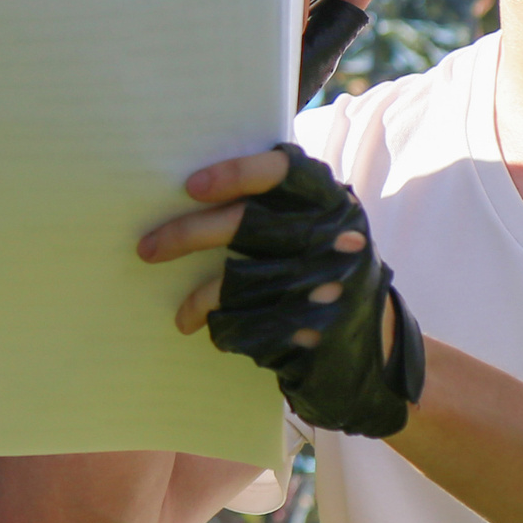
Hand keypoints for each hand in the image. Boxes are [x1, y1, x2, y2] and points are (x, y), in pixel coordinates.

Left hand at [139, 144, 424, 437]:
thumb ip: (281, 204)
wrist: (376, 351)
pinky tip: (213, 330)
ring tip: (182, 311)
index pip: (283, 170)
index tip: (191, 187)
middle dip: (186, 235)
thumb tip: (193, 191)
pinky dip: (220, 327)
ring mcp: (324, 288)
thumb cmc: (329, 272)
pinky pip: (244, 324)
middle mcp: (332, 239)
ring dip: (197, 298)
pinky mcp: (311, 332)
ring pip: (237, 281)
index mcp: (334, 203)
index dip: (235, 174)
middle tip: (146, 248)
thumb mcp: (325, 227)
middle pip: (244, 224)